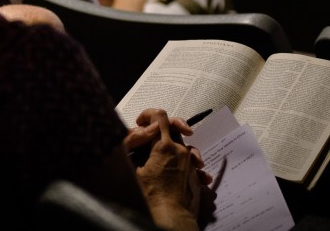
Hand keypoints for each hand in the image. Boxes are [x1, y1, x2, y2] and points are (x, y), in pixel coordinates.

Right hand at [133, 109, 213, 230]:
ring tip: (162, 149)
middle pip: (173, 125)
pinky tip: (177, 162)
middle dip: (160, 126)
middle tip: (150, 132)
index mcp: (163, 146)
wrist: (170, 215)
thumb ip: (134, 144)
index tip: (141, 121)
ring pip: (183, 140)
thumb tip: (143, 130)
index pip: (159, 116)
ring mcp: (189, 160)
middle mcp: (179, 149)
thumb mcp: (134, 169)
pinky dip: (184, 156)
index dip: (148, 114)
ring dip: (173, 141)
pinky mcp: (194, 171)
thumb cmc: (151, 197)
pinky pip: (191, 156)